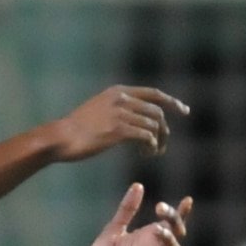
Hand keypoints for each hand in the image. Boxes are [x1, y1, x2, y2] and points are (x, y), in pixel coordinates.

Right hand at [55, 85, 188, 159]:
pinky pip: (146, 137)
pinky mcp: (118, 130)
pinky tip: (146, 154)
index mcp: (118, 91)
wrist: (60, 137)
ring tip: (151, 153)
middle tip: (161, 146)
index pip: (153, 93)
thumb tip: (138, 121)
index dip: (172, 102)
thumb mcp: (98, 110)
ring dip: (158, 142)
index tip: (185, 111)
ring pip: (154, 126)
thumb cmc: (77, 129)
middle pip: (157, 112)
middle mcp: (121, 98)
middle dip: (164, 130)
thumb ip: (118, 110)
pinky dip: (150, 147)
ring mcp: (120, 113)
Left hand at [82, 184, 191, 245]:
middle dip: (174, 220)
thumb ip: (126, 209)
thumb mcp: (113, 229)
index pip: (170, 222)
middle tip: (161, 209)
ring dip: (169, 239)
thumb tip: (138, 185)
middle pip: (176, 232)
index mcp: (148, 235)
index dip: (181, 212)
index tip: (188, 200)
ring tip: (158, 229)